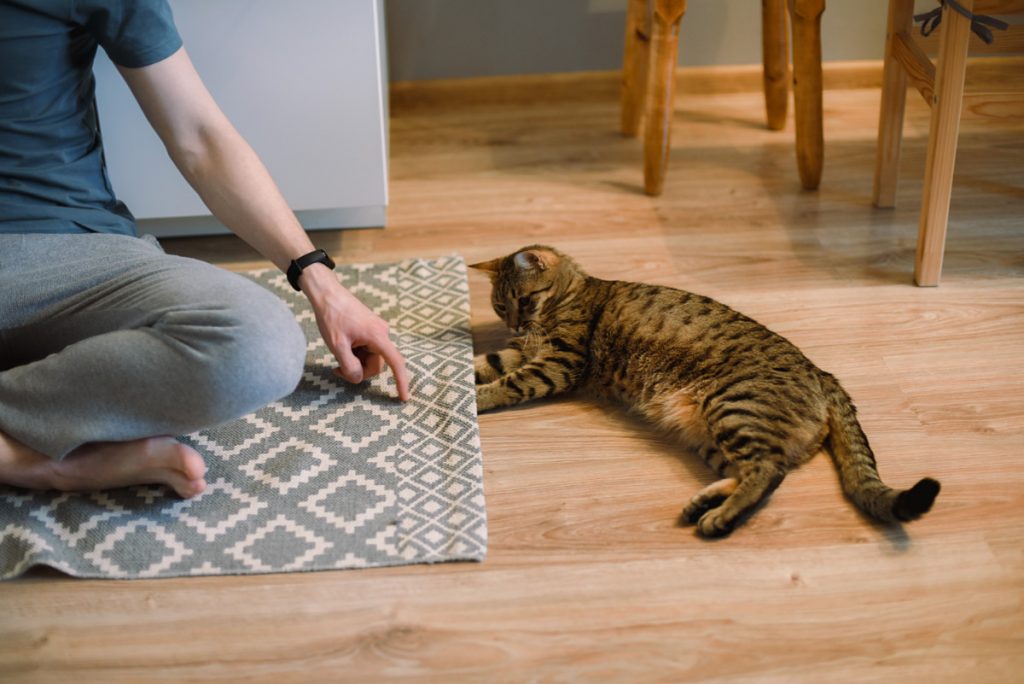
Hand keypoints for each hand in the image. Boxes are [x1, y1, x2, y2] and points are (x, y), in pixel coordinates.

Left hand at [300, 264, 410, 400]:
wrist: (327, 293)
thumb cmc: (331, 316)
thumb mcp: (337, 345)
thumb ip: (349, 366)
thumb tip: (358, 379)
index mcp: (378, 336)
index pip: (396, 363)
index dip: (401, 382)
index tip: (403, 398)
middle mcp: (382, 333)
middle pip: (376, 364)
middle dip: (359, 370)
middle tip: (336, 368)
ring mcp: (377, 331)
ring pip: (370, 358)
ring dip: (355, 361)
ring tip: (338, 352)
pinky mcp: (371, 330)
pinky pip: (367, 350)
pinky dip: (355, 354)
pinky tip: (343, 346)